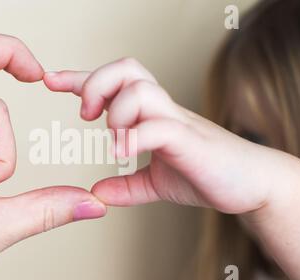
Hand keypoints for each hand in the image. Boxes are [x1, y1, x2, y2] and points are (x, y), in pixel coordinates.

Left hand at [43, 57, 293, 213]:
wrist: (249, 185)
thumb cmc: (205, 175)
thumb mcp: (157, 183)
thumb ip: (128, 186)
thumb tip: (97, 192)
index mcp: (151, 114)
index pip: (112, 83)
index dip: (78, 79)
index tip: (50, 80)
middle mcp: (162, 110)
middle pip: (126, 68)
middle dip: (96, 83)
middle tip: (86, 115)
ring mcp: (177, 122)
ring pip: (140, 89)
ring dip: (116, 112)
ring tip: (114, 139)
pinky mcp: (190, 141)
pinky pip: (158, 127)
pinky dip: (134, 139)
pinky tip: (125, 155)